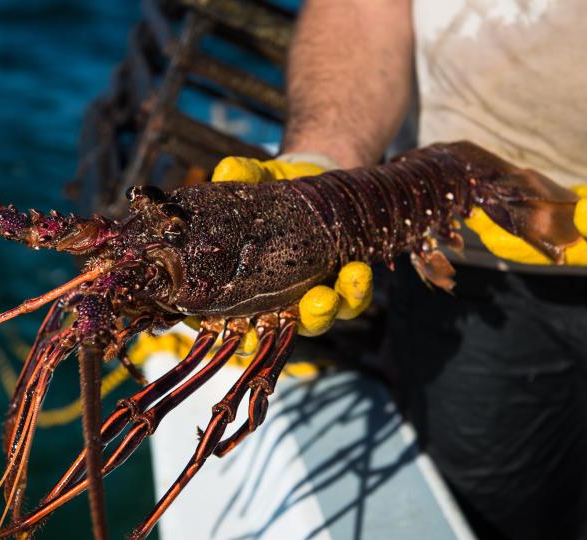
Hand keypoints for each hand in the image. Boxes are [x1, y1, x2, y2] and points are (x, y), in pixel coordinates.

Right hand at [211, 156, 372, 336]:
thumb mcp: (257, 178)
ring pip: (318, 320)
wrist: (312, 182)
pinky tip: (357, 270)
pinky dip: (356, 290)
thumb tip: (229, 167)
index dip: (240, 335)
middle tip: (303, 308)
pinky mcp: (341, 290)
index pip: (233, 326)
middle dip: (291, 323)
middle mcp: (271, 303)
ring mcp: (306, 300)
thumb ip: (244, 175)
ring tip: (341, 281)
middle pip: (278, 330)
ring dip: (330, 309)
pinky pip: (351, 301)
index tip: (247, 334)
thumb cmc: (270, 187)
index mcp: (236, 289)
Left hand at [466, 127, 586, 269]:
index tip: (480, 226)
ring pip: (536, 228)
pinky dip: (525, 205)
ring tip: (475, 205)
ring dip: (507, 218)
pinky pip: (547, 213)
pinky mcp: (586, 212)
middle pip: (534, 243)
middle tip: (465, 213)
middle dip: (498, 230)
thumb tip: (584, 223)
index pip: (545, 250)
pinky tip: (503, 195)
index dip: (510, 240)